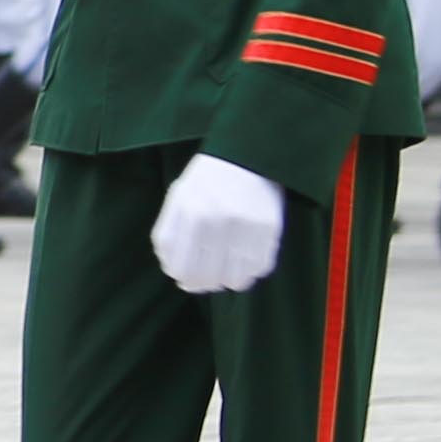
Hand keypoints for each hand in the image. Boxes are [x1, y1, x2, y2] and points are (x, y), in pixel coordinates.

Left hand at [153, 150, 285, 295]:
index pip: (181, 266)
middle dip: (204, 284)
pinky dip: (250, 272)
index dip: (183, 279)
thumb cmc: (208, 181)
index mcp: (190, 211)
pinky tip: (244, 260)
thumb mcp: (178, 199)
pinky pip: (260, 269)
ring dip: (229, 281)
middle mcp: (218, 219)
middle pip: (207, 277)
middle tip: (207, 281)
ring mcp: (247, 225)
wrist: (249, 157)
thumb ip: (169, 234)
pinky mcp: (271, 228)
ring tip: (227, 269)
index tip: (186, 279)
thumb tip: (173, 272)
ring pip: (235, 279)